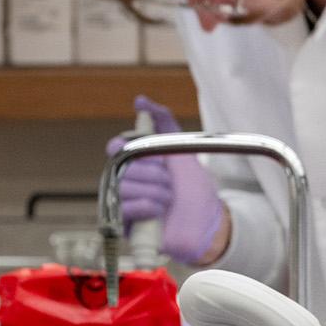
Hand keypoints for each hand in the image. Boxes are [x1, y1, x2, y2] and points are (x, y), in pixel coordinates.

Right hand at [105, 95, 226, 263]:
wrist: (209, 219)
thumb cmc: (194, 187)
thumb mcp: (182, 149)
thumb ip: (163, 122)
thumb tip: (141, 100)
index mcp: (134, 163)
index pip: (116, 147)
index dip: (133, 149)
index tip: (155, 155)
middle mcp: (124, 181)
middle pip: (123, 167)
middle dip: (155, 174)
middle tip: (169, 182)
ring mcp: (123, 203)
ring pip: (125, 187)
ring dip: (156, 191)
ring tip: (169, 198)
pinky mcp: (126, 225)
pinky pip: (126, 208)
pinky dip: (149, 207)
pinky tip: (160, 211)